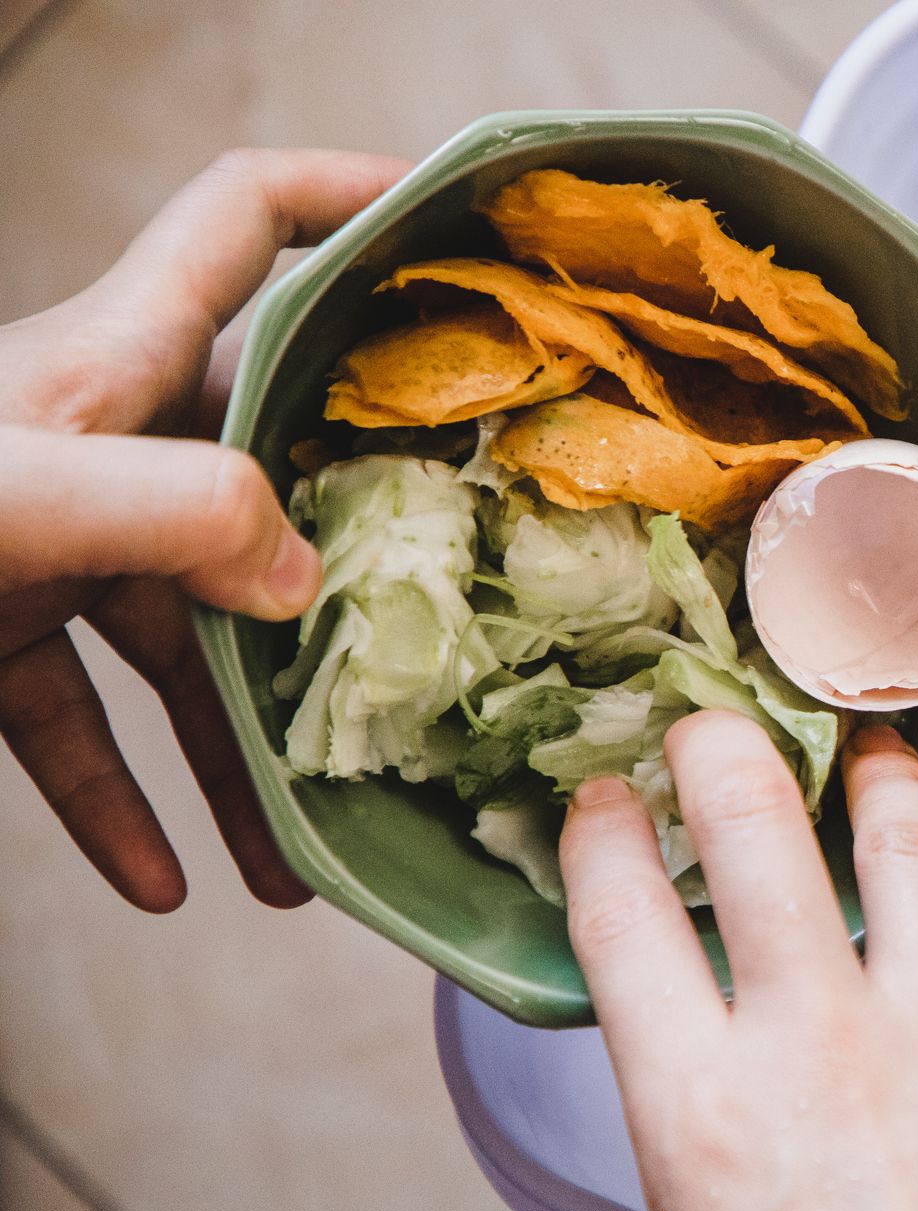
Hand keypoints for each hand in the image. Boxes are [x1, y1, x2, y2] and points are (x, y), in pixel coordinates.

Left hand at [0, 148, 409, 910]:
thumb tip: (300, 580)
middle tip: (427, 649)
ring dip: (238, 753)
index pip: (251, 222)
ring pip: (184, 642)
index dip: (351, 194)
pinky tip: (165, 883)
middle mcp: (106, 443)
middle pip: (268, 485)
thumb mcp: (20, 493)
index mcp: (119, 363)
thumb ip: (179, 511)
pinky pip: (80, 723)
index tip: (449, 227)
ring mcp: (53, 543)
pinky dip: (121, 802)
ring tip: (295, 863)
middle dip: (349, 578)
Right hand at [560, 714, 917, 1210]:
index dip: (596, 836)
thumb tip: (698, 1160)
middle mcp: (827, 1054)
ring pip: (908, 842)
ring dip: (873, 767)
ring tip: (862, 733)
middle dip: (720, 748)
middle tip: (713, 720)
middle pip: (756, 833)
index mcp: (703, 1126)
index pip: (620, 922)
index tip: (595, 800)